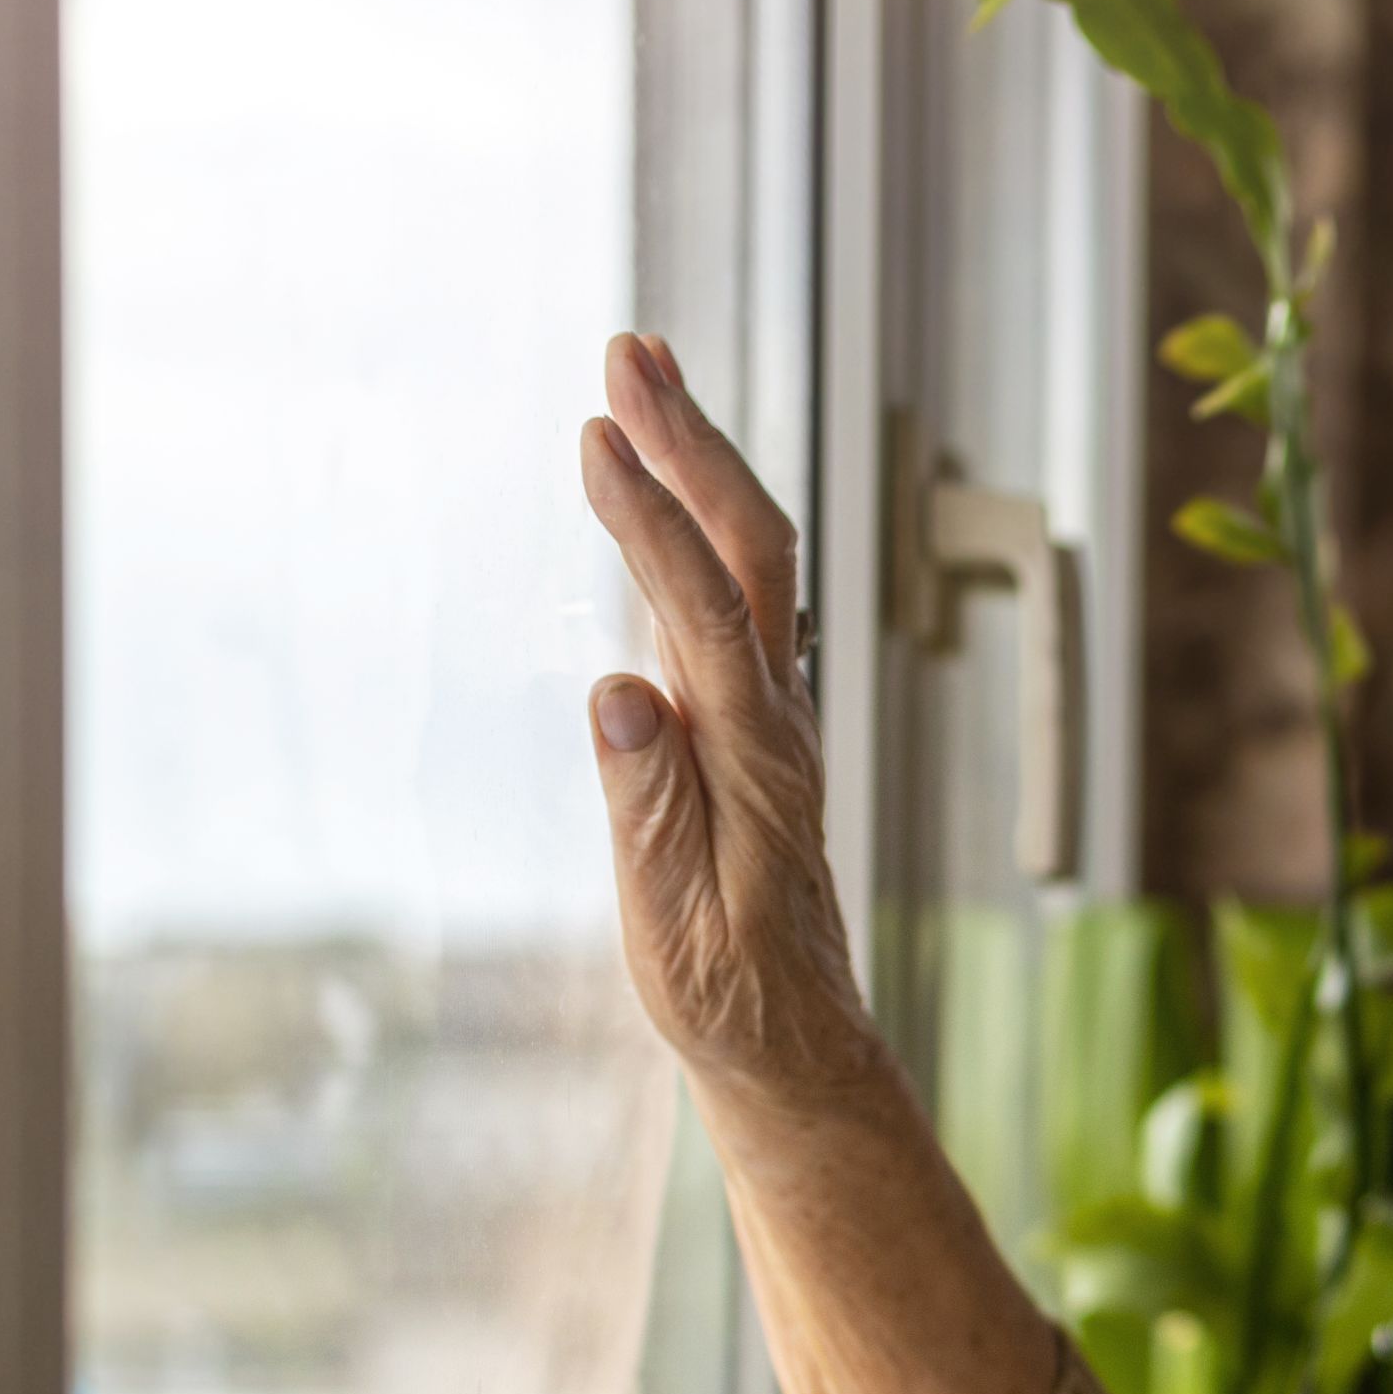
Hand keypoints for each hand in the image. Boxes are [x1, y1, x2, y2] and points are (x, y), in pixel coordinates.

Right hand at [576, 333, 880, 1112]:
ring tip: (642, 370)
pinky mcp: (746, 722)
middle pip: (751, 550)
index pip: (706, 615)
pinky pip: (729, 594)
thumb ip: (651, 811)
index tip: (598, 437)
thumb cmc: (731, 1000)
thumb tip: (620, 691)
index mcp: (757, 763)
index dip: (651, 521)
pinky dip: (692, 517)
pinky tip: (657, 478)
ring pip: (747, 560)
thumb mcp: (679, 930)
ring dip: (697, 460)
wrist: (794, 1042)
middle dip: (692, 443)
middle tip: (629, 351)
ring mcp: (766, 713)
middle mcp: (775, 718)